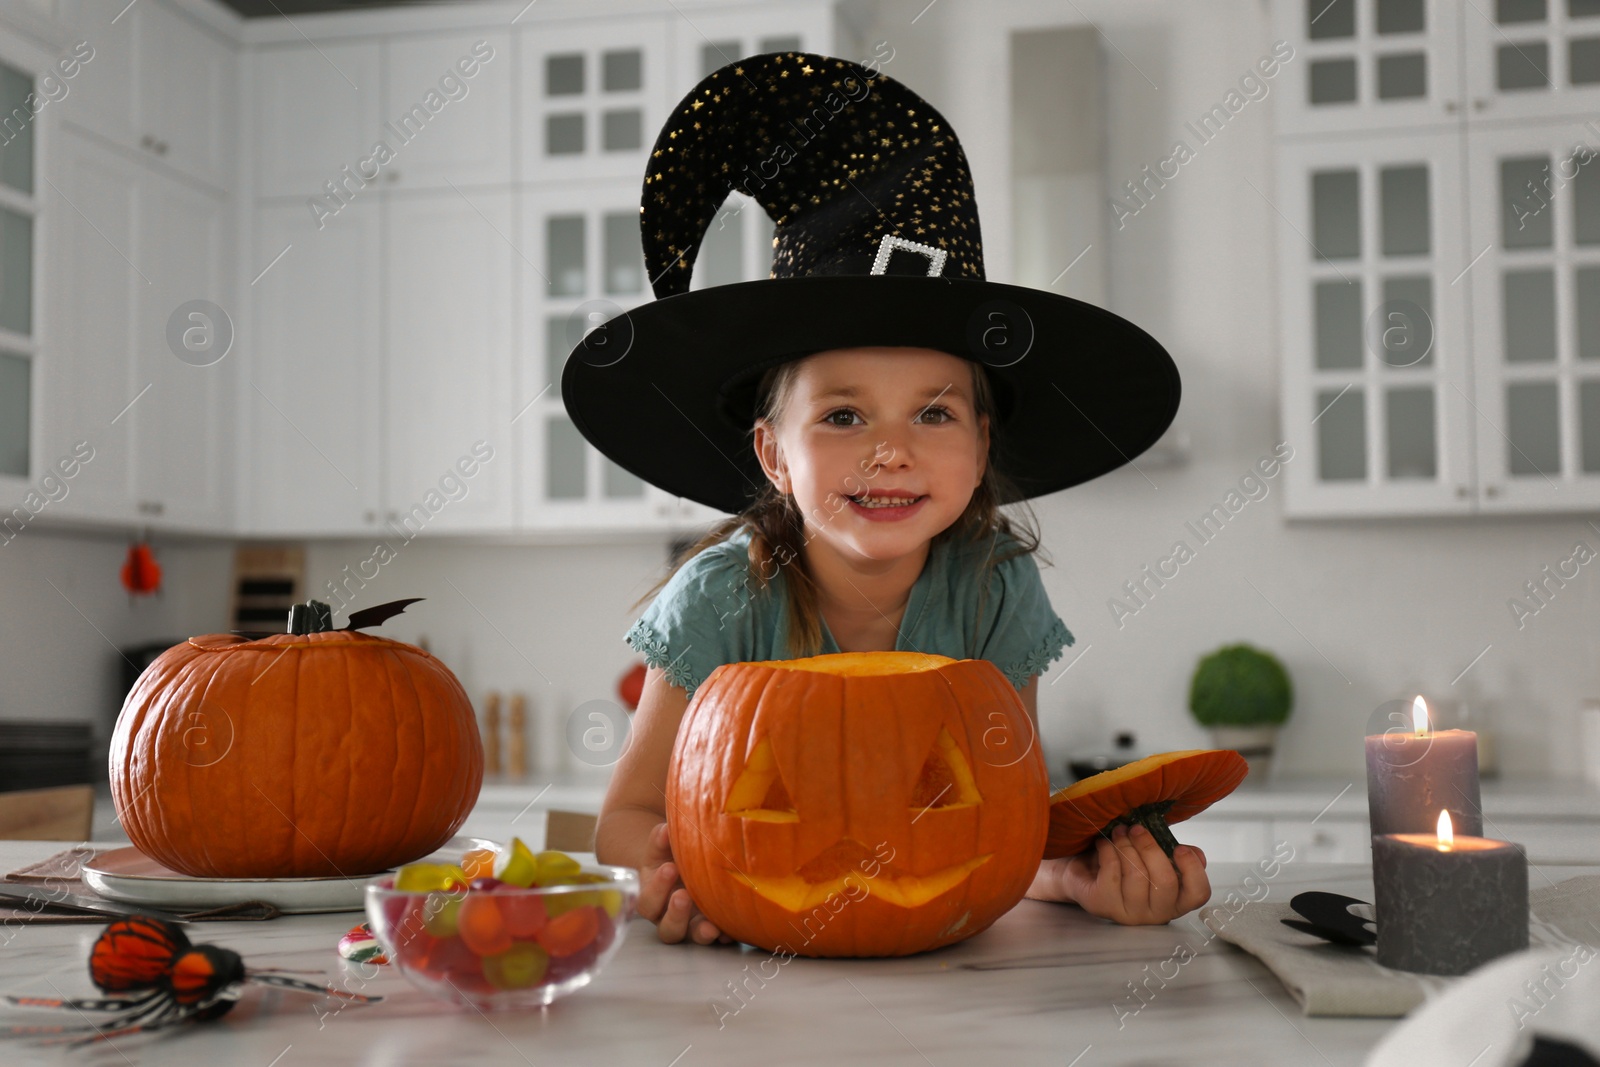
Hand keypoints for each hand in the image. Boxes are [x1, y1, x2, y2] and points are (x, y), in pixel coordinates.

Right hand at [636, 821, 733, 945]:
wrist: (688, 866)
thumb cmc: (671, 857)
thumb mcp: (663, 848)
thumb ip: (661, 839)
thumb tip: (665, 830)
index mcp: (654, 899)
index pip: (648, 902)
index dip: (657, 888)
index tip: (670, 868)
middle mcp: (670, 918)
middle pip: (667, 928)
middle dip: (675, 914)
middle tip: (684, 895)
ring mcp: (693, 927)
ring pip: (692, 938)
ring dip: (700, 932)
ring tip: (710, 926)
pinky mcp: (714, 930)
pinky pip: (719, 939)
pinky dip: (725, 935)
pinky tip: (731, 931)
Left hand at [1030, 824, 1209, 924]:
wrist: (1081, 871)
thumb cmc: (1124, 863)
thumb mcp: (1154, 855)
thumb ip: (1177, 855)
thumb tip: (1196, 855)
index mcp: (1173, 900)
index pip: (1197, 895)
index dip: (1192, 871)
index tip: (1179, 848)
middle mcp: (1155, 913)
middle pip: (1164, 882)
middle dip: (1150, 848)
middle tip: (1137, 828)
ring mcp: (1129, 913)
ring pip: (1136, 875)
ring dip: (1126, 845)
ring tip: (1119, 831)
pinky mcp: (1104, 905)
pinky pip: (1111, 872)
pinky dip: (1108, 850)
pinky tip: (1104, 843)